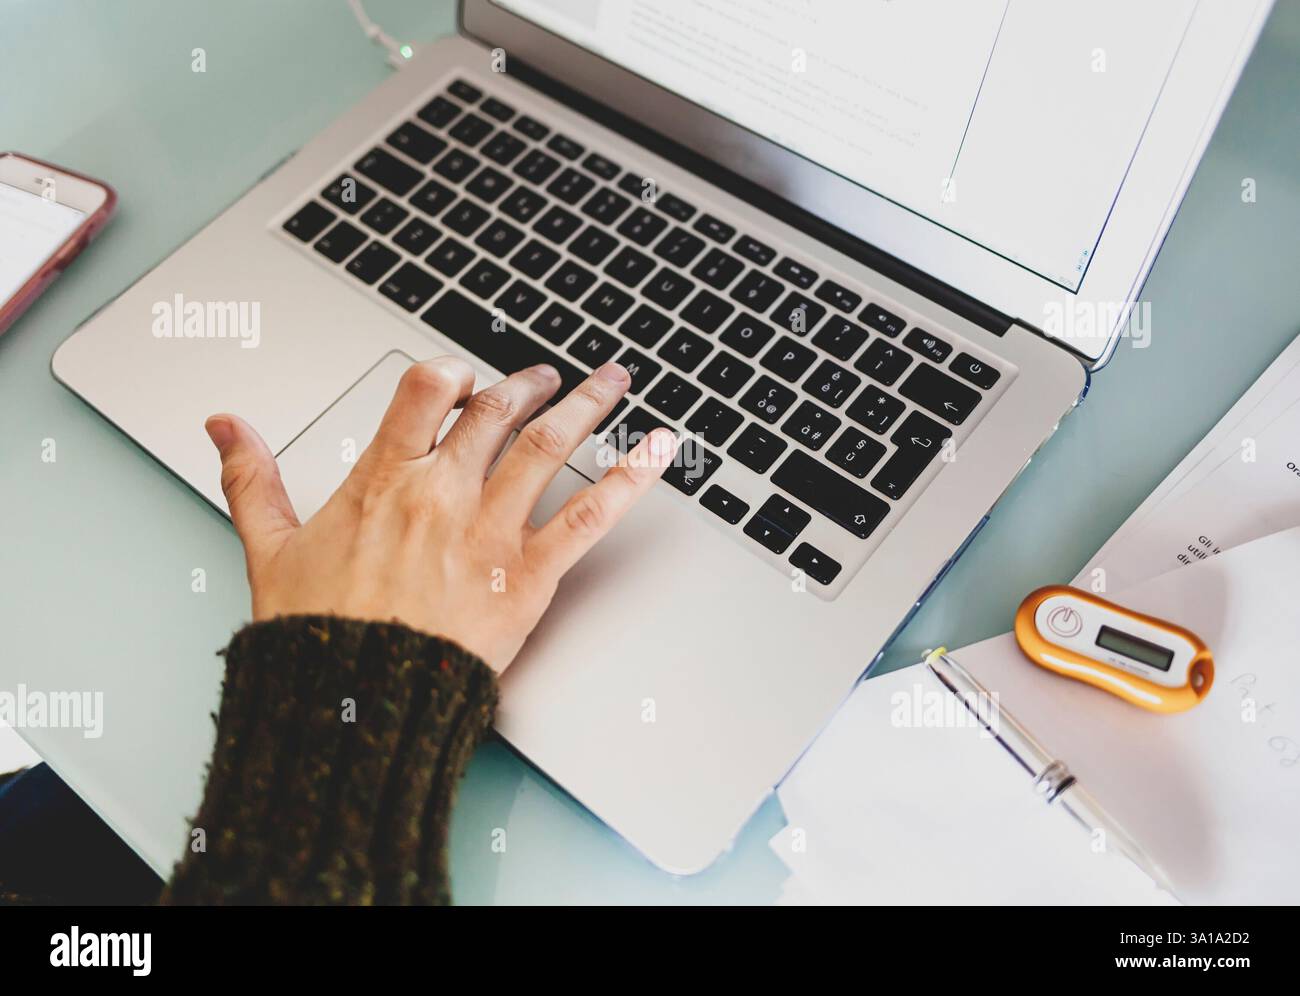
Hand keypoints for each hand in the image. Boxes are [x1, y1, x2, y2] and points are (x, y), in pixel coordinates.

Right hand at [204, 358, 675, 672]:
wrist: (352, 705)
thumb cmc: (315, 634)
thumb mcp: (268, 547)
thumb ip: (252, 478)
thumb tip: (223, 426)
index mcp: (384, 481)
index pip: (426, 392)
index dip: (451, 372)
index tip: (465, 373)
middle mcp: (443, 494)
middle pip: (497, 412)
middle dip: (526, 386)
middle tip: (545, 377)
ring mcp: (491, 532)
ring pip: (549, 447)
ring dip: (587, 406)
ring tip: (612, 381)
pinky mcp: (528, 577)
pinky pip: (590, 516)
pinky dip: (631, 478)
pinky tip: (659, 450)